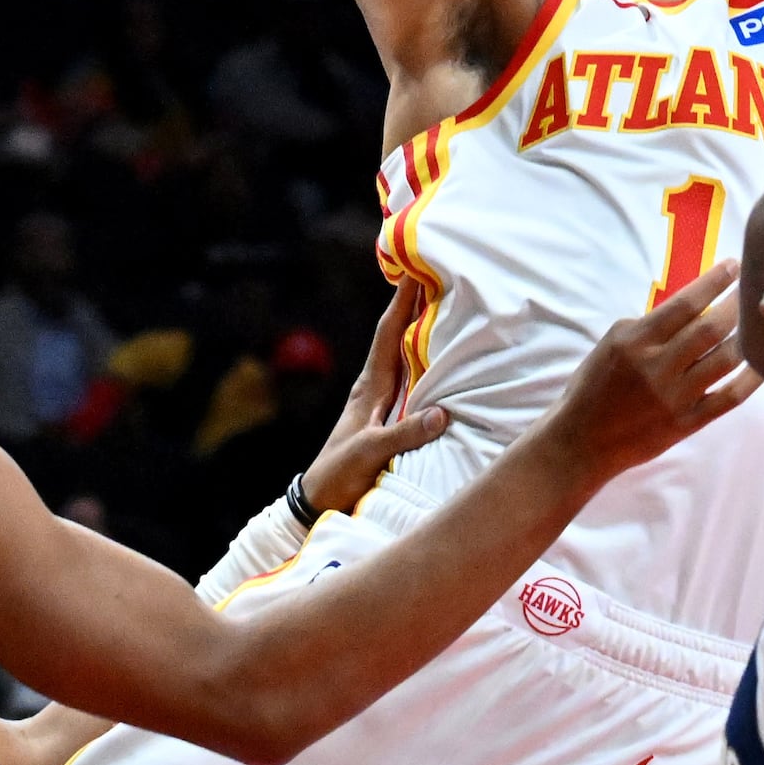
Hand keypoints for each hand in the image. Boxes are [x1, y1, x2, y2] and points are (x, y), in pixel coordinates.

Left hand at [302, 287, 449, 518]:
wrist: (319, 499)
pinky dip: (425, 358)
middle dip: (414, 303)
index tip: (414, 266)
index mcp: (370, 386)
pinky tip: (440, 357)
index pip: (388, 333)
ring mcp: (380, 400)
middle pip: (397, 334)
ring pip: (404, 354)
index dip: (402, 300)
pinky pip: (410, 377)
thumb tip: (442, 413)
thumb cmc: (339, 473)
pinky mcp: (386, 416)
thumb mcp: (370, 453)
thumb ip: (403, 434)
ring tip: (444, 302)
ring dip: (420, 327)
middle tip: (436, 271)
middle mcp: (375, 386)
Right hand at [534, 262, 759, 490]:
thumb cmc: (595, 385)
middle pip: (711, 328)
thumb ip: (649, 325)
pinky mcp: (687, 423)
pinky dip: (749, 380)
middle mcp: (658, 366)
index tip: (732, 265)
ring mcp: (675, 397)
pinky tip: (762, 364)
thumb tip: (691, 308)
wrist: (582, 440)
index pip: (685, 304)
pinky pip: (728, 398)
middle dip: (736, 303)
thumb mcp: (612, 343)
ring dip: (747, 336)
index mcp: (636, 341)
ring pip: (725, 360)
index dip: (713, 282)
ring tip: (760, 320)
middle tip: (753, 287)